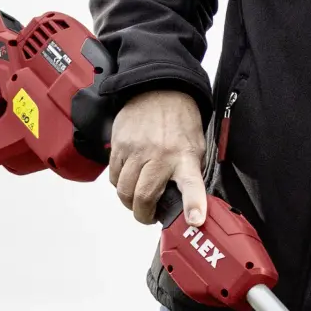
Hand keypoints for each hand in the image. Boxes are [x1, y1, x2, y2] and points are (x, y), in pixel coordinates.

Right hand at [106, 90, 210, 223]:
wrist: (159, 91)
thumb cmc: (180, 123)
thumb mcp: (196, 148)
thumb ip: (190, 175)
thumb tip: (189, 205)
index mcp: (185, 158)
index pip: (192, 184)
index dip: (194, 205)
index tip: (195, 220)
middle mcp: (160, 155)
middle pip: (143, 197)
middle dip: (143, 214)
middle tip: (148, 215)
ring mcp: (136, 150)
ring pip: (124, 190)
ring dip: (129, 201)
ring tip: (137, 199)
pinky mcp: (119, 145)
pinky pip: (114, 176)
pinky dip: (120, 184)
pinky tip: (129, 179)